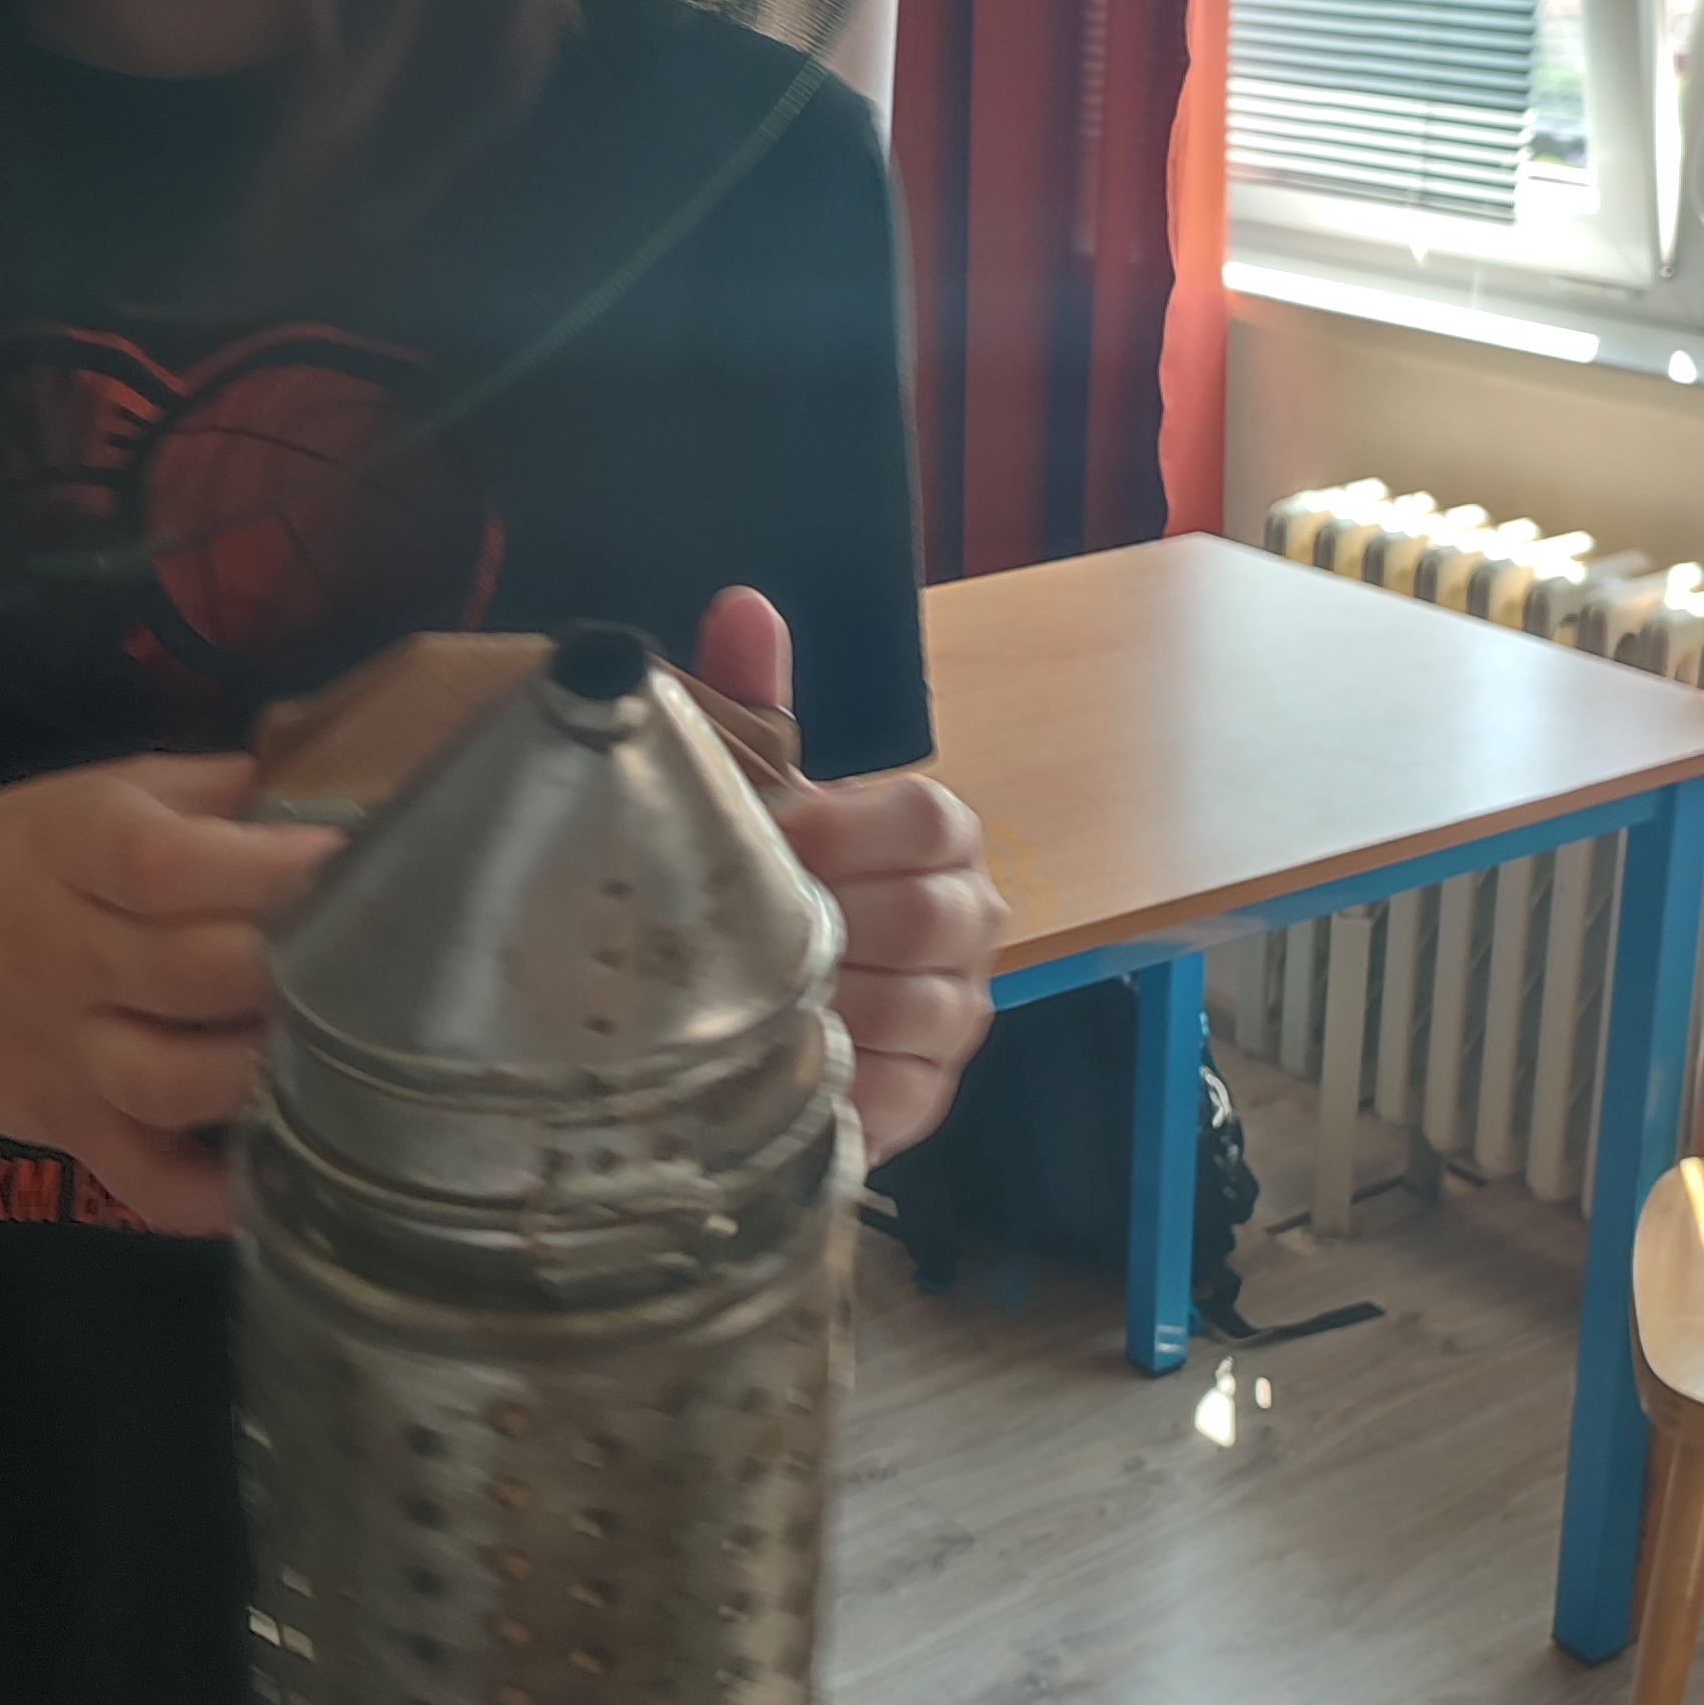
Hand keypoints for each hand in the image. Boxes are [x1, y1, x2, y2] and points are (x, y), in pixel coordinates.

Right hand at [0, 756, 341, 1233]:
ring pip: (174, 1082)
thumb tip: (310, 788)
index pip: (167, 865)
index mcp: (74, 849)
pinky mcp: (66, 1128)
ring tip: (335, 1053)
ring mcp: (66, 1053)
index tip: (348, 859)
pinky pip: (143, 1179)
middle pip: (193, 975)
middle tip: (369, 960)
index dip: (266, 868)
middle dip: (289, 969)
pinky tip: (278, 1177)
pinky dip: (212, 1195)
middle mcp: (68, 954)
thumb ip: (196, 791)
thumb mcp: (80, 794)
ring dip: (262, 1073)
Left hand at [693, 588, 1001, 1165]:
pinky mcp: (928, 1098)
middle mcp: (967, 923)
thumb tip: (743, 607)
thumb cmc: (762, 884)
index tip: (775, 839)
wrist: (736, 1011)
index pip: (933, 817)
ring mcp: (954, 1016)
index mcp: (935, 838)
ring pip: (920, 1009)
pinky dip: (843, 1083)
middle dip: (833, 924)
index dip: (847, 829)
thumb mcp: (751, 796)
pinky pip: (904, 1093)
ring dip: (830, 1006)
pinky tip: (787, 1068)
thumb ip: (754, 702)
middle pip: (933, 918)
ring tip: (756, 1001)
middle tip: (751, 932)